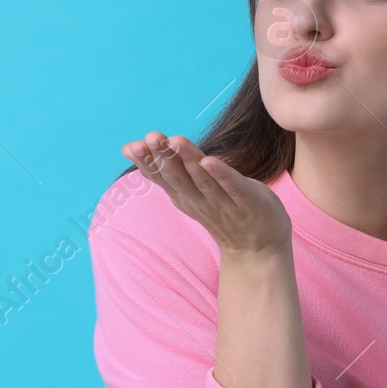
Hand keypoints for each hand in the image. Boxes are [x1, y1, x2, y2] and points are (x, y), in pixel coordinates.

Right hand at [122, 131, 292, 256]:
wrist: (258, 250)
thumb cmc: (221, 212)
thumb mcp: (187, 192)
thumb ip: (165, 172)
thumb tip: (129, 149)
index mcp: (185, 196)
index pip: (161, 178)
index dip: (146, 163)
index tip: (131, 147)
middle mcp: (200, 200)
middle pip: (178, 177)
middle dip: (163, 157)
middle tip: (151, 137)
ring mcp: (224, 203)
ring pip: (202, 179)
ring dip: (188, 159)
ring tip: (175, 140)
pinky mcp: (249, 201)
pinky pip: (234, 187)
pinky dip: (221, 174)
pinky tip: (209, 161)